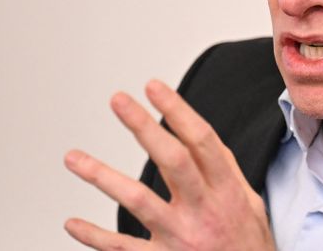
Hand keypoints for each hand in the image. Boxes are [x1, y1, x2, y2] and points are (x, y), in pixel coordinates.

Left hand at [64, 79, 274, 249]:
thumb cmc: (248, 244)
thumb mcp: (250, 201)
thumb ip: (224, 170)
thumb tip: (199, 136)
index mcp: (227, 189)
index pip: (202, 141)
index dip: (177, 111)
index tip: (154, 87)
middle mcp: (203, 210)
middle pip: (172, 160)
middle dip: (143, 127)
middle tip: (118, 100)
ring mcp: (181, 237)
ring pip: (138, 200)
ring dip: (102, 176)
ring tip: (73, 157)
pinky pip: (122, 248)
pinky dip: (94, 236)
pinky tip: (72, 223)